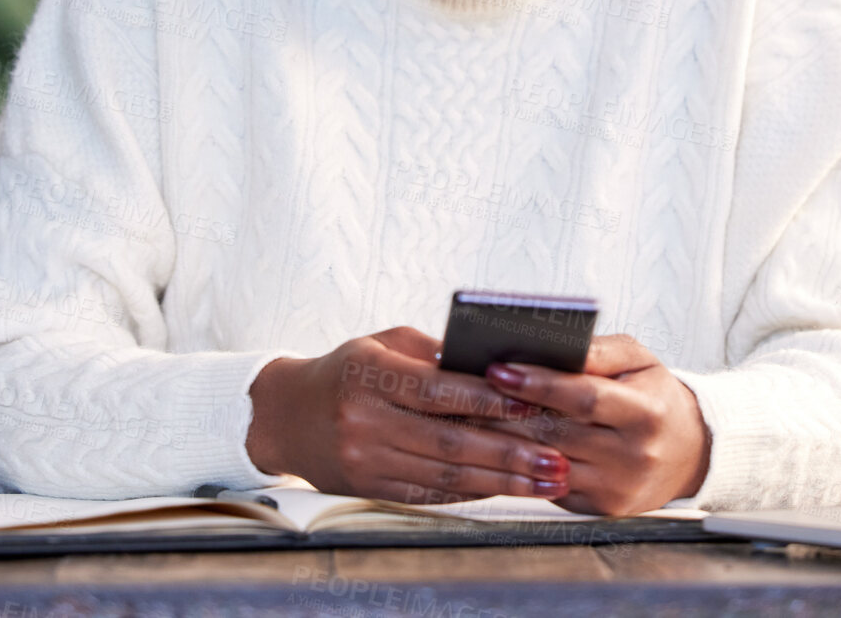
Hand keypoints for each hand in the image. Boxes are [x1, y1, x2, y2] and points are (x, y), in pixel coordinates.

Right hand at [245, 326, 572, 505]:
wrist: (285, 416)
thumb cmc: (348, 371)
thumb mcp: (384, 345)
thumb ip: (437, 355)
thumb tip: (498, 368)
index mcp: (370, 375)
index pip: (438, 390)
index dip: (488, 399)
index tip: (533, 402)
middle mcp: (365, 421)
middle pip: (448, 441)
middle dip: (510, 453)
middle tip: (556, 457)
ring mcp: (365, 461)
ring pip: (445, 475)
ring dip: (502, 481)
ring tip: (546, 479)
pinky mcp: (369, 488)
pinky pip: (429, 494)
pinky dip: (473, 493)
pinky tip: (506, 488)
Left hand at [476, 333, 710, 515]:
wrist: (689, 451)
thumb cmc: (653, 396)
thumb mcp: (639, 361)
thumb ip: (599, 351)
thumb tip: (555, 343)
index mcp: (646, 414)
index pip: (584, 397)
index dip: (538, 384)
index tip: (498, 368)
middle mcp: (633, 457)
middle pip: (556, 433)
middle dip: (505, 411)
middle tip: (464, 389)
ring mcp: (615, 489)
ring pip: (544, 463)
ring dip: (501, 438)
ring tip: (467, 412)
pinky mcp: (599, 509)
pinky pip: (547, 486)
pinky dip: (517, 464)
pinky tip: (491, 443)